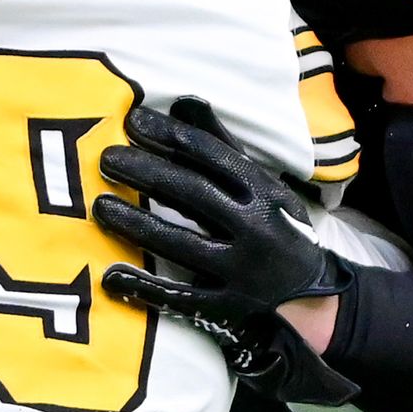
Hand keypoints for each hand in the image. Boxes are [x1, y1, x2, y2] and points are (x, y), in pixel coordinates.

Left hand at [94, 95, 349, 324]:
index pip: (213, 157)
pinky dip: (145, 288)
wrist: (312, 297)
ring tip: (100, 206)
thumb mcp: (263, 185)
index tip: (132, 122)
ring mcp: (241, 272)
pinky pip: (180, 298)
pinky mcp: (227, 308)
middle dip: (147, 173)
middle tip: (106, 158)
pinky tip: (111, 276)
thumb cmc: (277, 229)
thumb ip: (221, 147)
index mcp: (263, 193)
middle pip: (193, 194)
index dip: (171, 137)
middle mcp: (255, 229)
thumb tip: (184, 103)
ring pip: (182, 244)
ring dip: (137, 225)